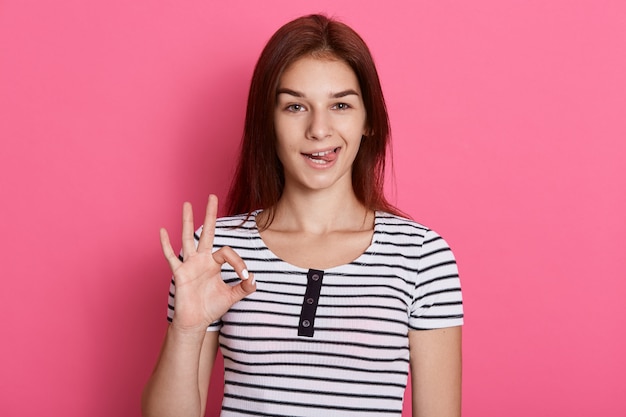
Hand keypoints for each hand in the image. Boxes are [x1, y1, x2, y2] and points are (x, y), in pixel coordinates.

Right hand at [160, 195, 255, 332]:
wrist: (196, 322)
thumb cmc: (211, 307)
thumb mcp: (232, 297)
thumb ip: (245, 288)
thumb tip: (255, 279)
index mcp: (214, 263)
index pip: (227, 252)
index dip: (239, 262)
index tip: (245, 277)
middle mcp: (202, 260)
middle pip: (207, 232)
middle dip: (210, 214)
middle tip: (212, 196)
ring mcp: (189, 264)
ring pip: (187, 238)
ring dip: (187, 221)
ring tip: (187, 204)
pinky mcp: (179, 273)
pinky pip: (171, 256)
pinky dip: (166, 244)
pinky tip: (162, 231)